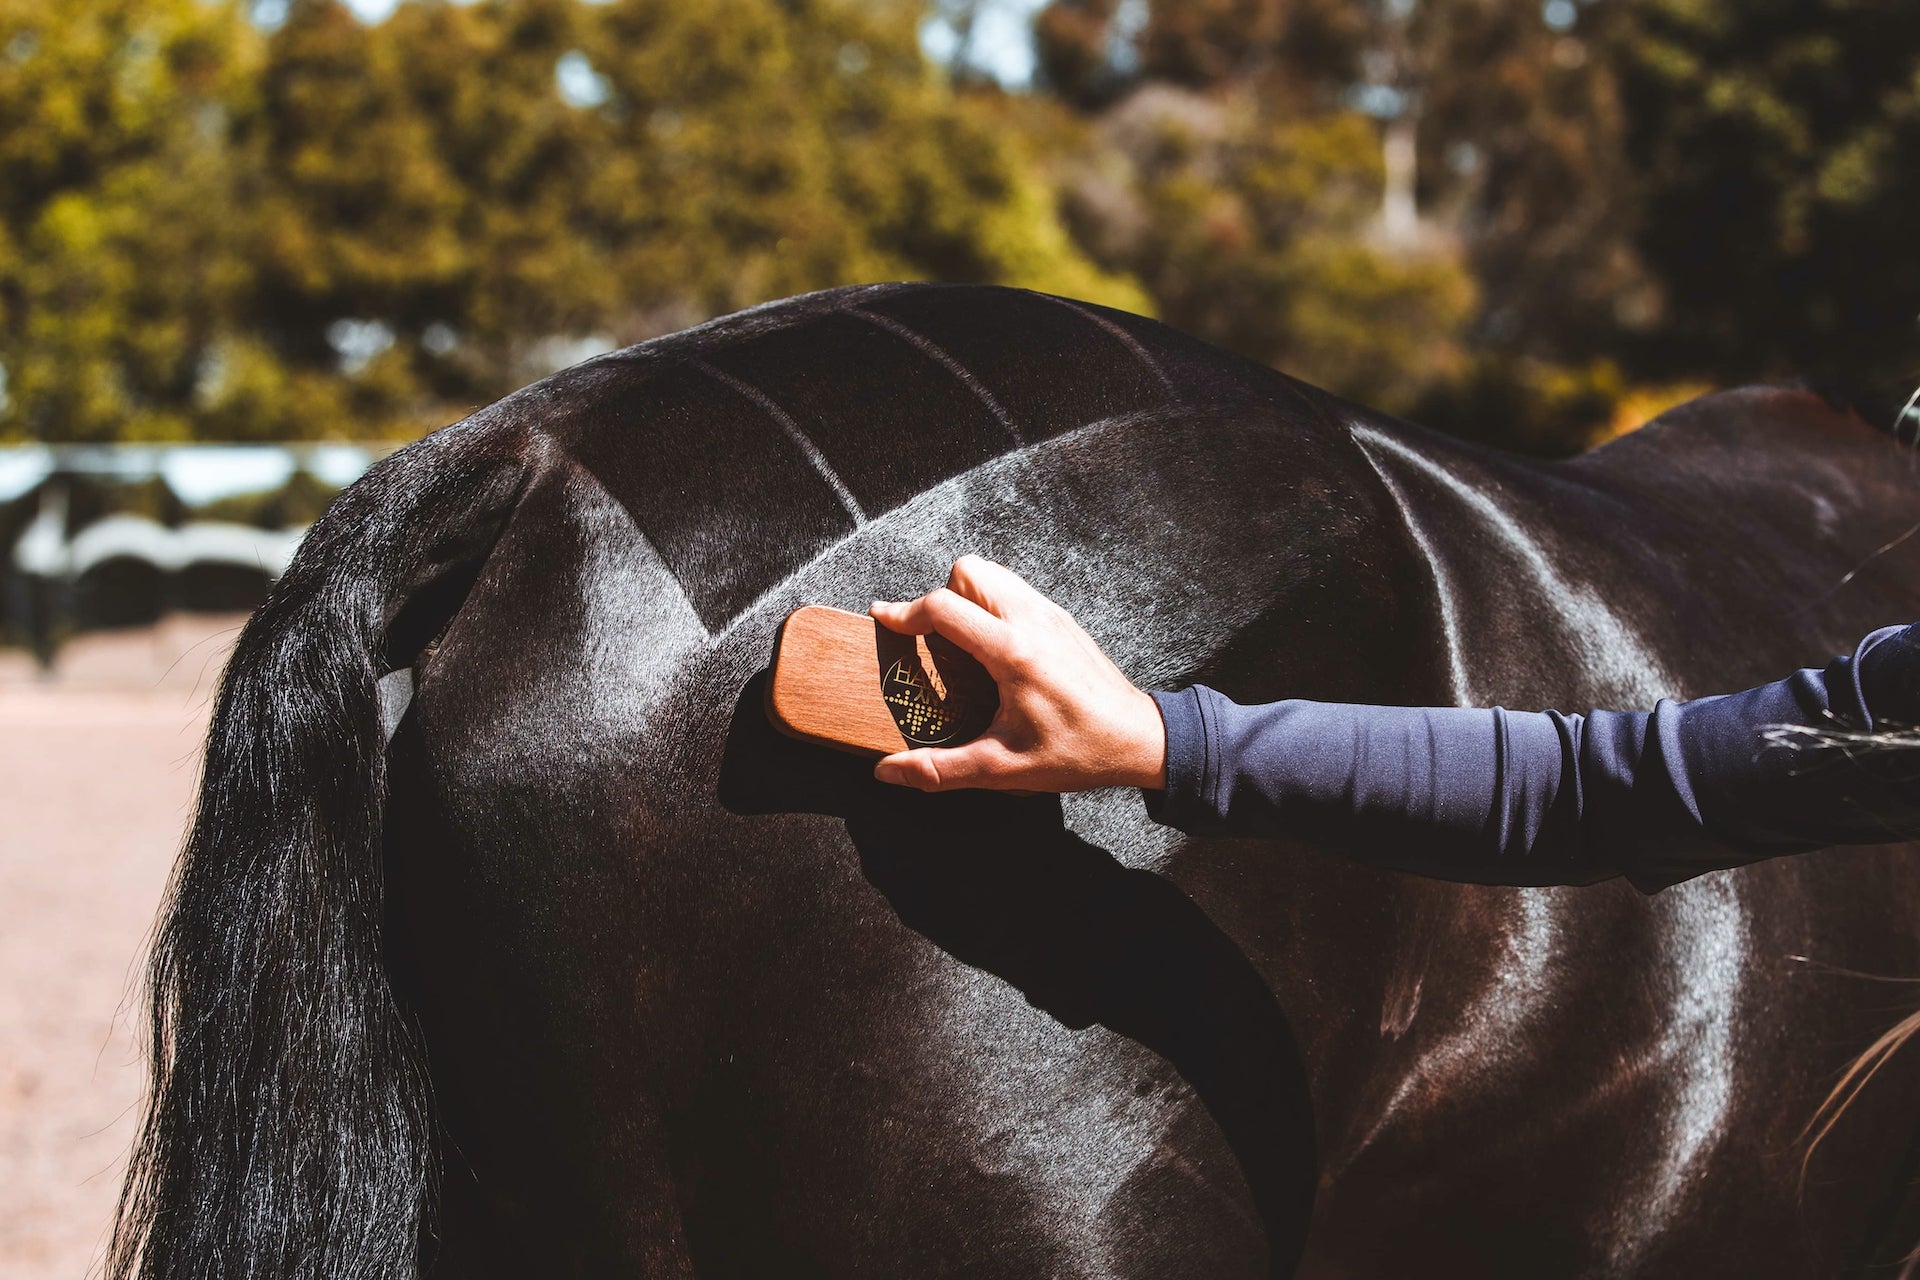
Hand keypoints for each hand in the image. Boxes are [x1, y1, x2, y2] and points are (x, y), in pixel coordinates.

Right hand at [869, 556, 1166, 792]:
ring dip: (967, 596)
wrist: (1138, 740)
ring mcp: (1050, 614)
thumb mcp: (1003, 768)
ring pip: (993, 574)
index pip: (944, 608)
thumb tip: (889, 773)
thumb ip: (941, 770)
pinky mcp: (1061, 618)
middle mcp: (1032, 621)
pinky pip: (1015, 590)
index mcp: (1013, 652)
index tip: (883, 620)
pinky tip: (992, 647)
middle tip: (931, 639)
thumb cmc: (1077, 752)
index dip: (904, 612)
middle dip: (940, 597)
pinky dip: (992, 604)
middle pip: (969, 571)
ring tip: (960, 641)